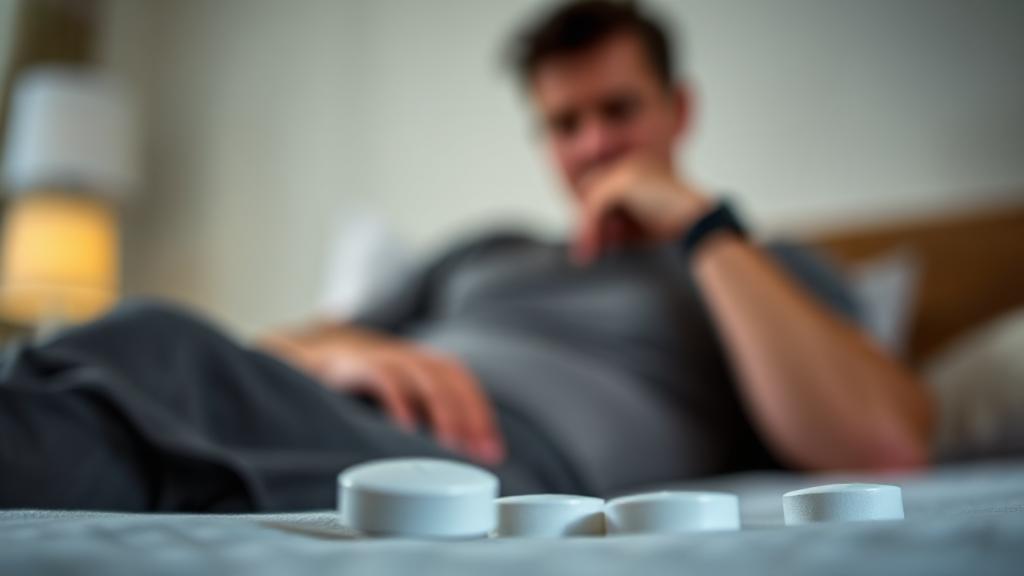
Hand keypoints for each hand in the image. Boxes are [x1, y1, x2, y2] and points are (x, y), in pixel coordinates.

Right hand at [259, 327, 505, 464]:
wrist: (298, 356)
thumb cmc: (354, 384)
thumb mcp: (392, 396)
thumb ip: (420, 414)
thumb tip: (453, 456)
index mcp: (419, 363)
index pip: (461, 381)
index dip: (479, 413)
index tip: (491, 451)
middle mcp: (404, 355)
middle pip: (448, 378)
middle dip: (467, 416)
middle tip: (477, 454)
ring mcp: (378, 355)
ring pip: (423, 376)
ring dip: (443, 411)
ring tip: (451, 447)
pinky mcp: (350, 363)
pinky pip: (382, 377)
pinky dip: (399, 402)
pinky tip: (407, 429)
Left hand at [571, 155, 711, 264]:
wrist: (700, 227)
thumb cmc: (676, 230)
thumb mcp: (639, 224)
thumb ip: (615, 223)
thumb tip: (585, 238)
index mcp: (639, 166)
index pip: (603, 188)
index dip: (594, 217)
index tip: (593, 246)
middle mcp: (633, 160)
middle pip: (592, 190)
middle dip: (588, 223)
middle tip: (585, 253)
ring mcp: (628, 166)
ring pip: (591, 199)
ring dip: (587, 229)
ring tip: (588, 255)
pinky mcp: (624, 180)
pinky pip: (595, 206)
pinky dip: (590, 228)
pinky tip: (593, 248)